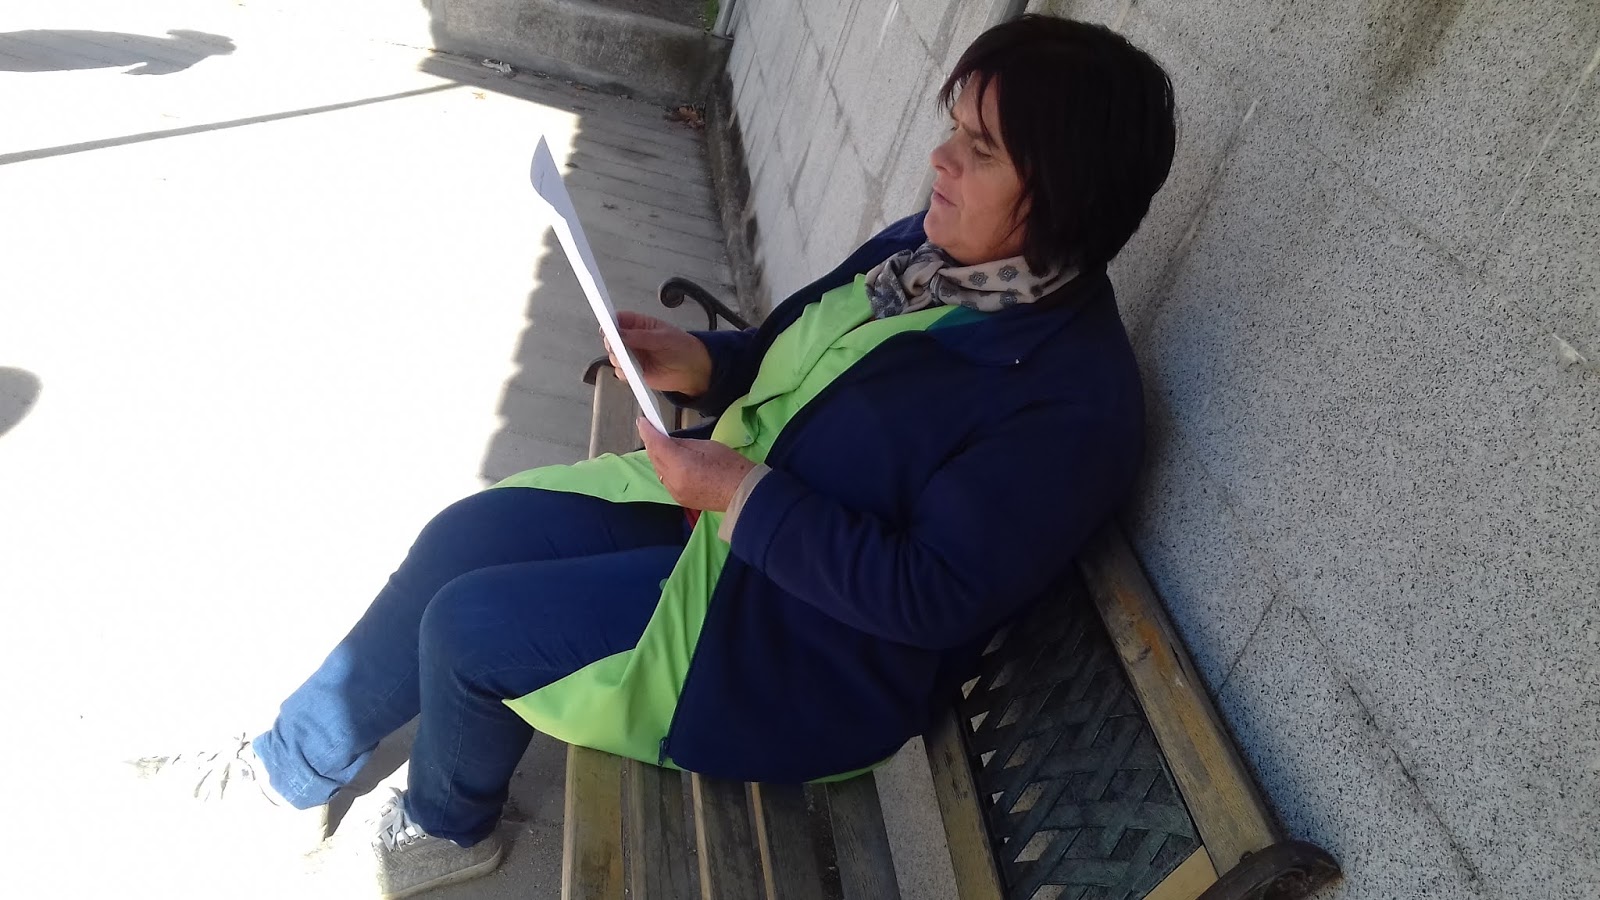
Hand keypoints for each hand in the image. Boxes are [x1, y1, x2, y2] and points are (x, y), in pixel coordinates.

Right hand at [604, 311, 712, 396]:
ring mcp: (633, 356)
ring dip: (617, 359)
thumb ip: (641, 336)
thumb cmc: (682, 348)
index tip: (606, 329)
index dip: (610, 323)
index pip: (619, 320)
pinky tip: (632, 372)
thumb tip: (620, 333)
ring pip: (614, 356)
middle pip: (612, 339)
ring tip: (628, 361)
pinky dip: (623, 373)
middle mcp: (633, 340)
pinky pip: (621, 372)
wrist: (693, 370)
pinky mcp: (635, 372)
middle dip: (611, 343)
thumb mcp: (663, 338)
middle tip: (617, 348)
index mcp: (640, 325)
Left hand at [637, 418, 754, 511]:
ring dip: (657, 456)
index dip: (647, 431)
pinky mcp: (679, 499)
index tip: (642, 421)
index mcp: (681, 464)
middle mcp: (673, 480)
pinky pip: (666, 480)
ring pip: (658, 469)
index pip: (656, 444)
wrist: (744, 494)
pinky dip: (665, 468)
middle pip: (654, 457)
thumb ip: (683, 443)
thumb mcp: (707, 446)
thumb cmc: (731, 465)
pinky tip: (670, 461)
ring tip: (661, 444)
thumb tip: (668, 441)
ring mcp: (674, 492)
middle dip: (651, 442)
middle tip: (650, 429)